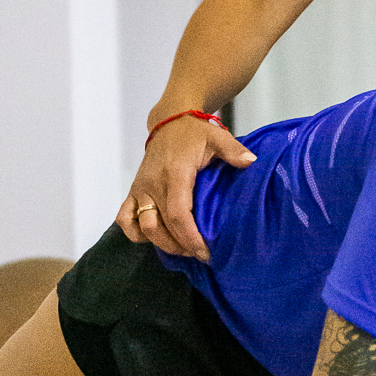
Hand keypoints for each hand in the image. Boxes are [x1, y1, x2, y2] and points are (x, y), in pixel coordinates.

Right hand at [115, 115, 254, 259]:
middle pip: (160, 227)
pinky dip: (136, 233)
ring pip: (143, 227)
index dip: (190, 238)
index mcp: (175, 173)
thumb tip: (251, 162)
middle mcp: (153, 184)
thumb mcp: (217, 137)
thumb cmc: (194, 133)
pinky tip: (156, 237)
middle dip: (180, 246)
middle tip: (199, 254)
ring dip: (162, 243)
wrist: (169, 122)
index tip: (205, 252)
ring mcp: (140, 189)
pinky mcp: (133, 192)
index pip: (178, 214)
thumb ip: (233, 150)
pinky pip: (124, 219)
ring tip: (183, 248)